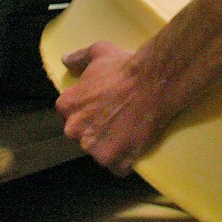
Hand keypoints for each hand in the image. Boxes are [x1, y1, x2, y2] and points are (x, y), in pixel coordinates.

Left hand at [55, 41, 171, 176]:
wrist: (155, 82)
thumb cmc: (126, 67)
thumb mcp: (98, 52)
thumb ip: (79, 58)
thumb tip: (66, 60)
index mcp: (67, 106)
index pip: (70, 114)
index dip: (87, 111)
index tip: (101, 106)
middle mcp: (75, 130)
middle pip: (83, 136)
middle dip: (96, 130)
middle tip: (117, 118)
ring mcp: (95, 148)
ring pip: (99, 153)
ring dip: (111, 147)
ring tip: (128, 132)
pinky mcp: (117, 161)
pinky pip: (118, 168)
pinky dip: (126, 162)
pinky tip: (134, 148)